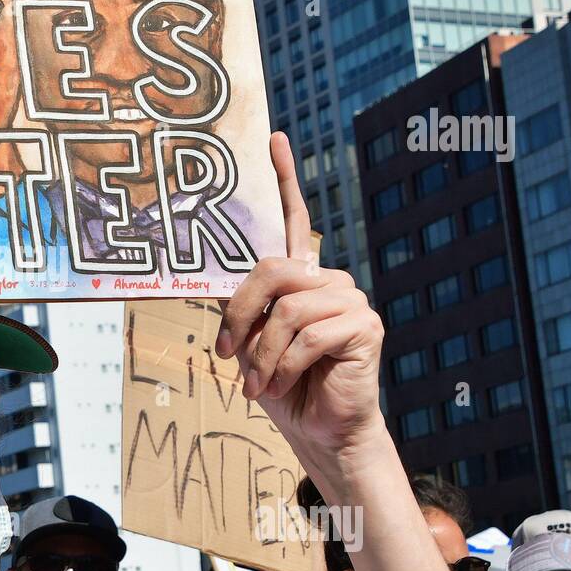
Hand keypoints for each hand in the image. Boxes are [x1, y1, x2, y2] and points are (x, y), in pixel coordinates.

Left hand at [216, 133, 385, 461]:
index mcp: (300, 278)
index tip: (273, 138)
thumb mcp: (249, 343)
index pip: (293, 219)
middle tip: (227, 353)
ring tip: (259, 384)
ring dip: (263, 355)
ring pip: (287, 310)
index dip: (284, 178)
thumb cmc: (280, 387)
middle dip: (239, 314)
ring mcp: (350, 299)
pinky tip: (281, 385)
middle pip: (272, 270)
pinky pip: (308, 334)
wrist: (317, 431)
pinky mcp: (364, 326)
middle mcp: (327, 280)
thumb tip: (206, 283)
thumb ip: (239, 307)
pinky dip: (283, 366)